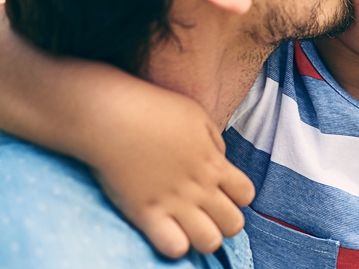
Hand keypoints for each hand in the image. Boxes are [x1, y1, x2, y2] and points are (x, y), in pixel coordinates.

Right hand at [81, 82, 254, 257]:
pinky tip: (166, 230)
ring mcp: (174, 202)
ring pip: (210, 243)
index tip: (221, 191)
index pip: (246, 194)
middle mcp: (200, 187)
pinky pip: (174, 248)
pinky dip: (174, 245)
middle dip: (225, 223)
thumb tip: (219, 160)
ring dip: (203, 238)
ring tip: (188, 226)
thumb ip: (213, 141)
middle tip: (207, 214)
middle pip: (234, 224)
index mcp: (213, 163)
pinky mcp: (146, 214)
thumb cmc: (154, 109)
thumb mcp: (197, 115)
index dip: (238, 197)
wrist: (112, 116)